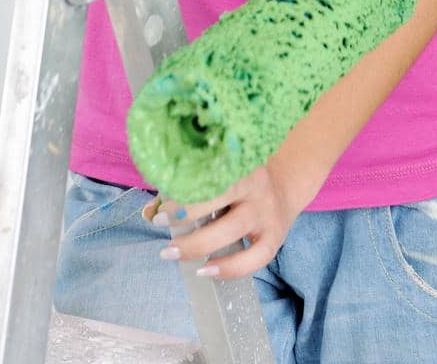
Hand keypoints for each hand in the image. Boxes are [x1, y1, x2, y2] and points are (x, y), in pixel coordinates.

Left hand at [141, 158, 310, 280]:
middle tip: (161, 224)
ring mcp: (266, 214)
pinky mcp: (275, 238)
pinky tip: (205, 271)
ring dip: (198, 245)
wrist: (286, 184)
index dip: (183, 189)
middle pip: (219, 198)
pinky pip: (253, 259)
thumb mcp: (223, 173)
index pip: (209, 174)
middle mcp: (255, 187)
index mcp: (240, 165)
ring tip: (172, 253)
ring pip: (231, 229)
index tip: (161, 204)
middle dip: (185, 213)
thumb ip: (190, 187)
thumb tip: (150, 210)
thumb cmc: (242, 179)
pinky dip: (229, 269)